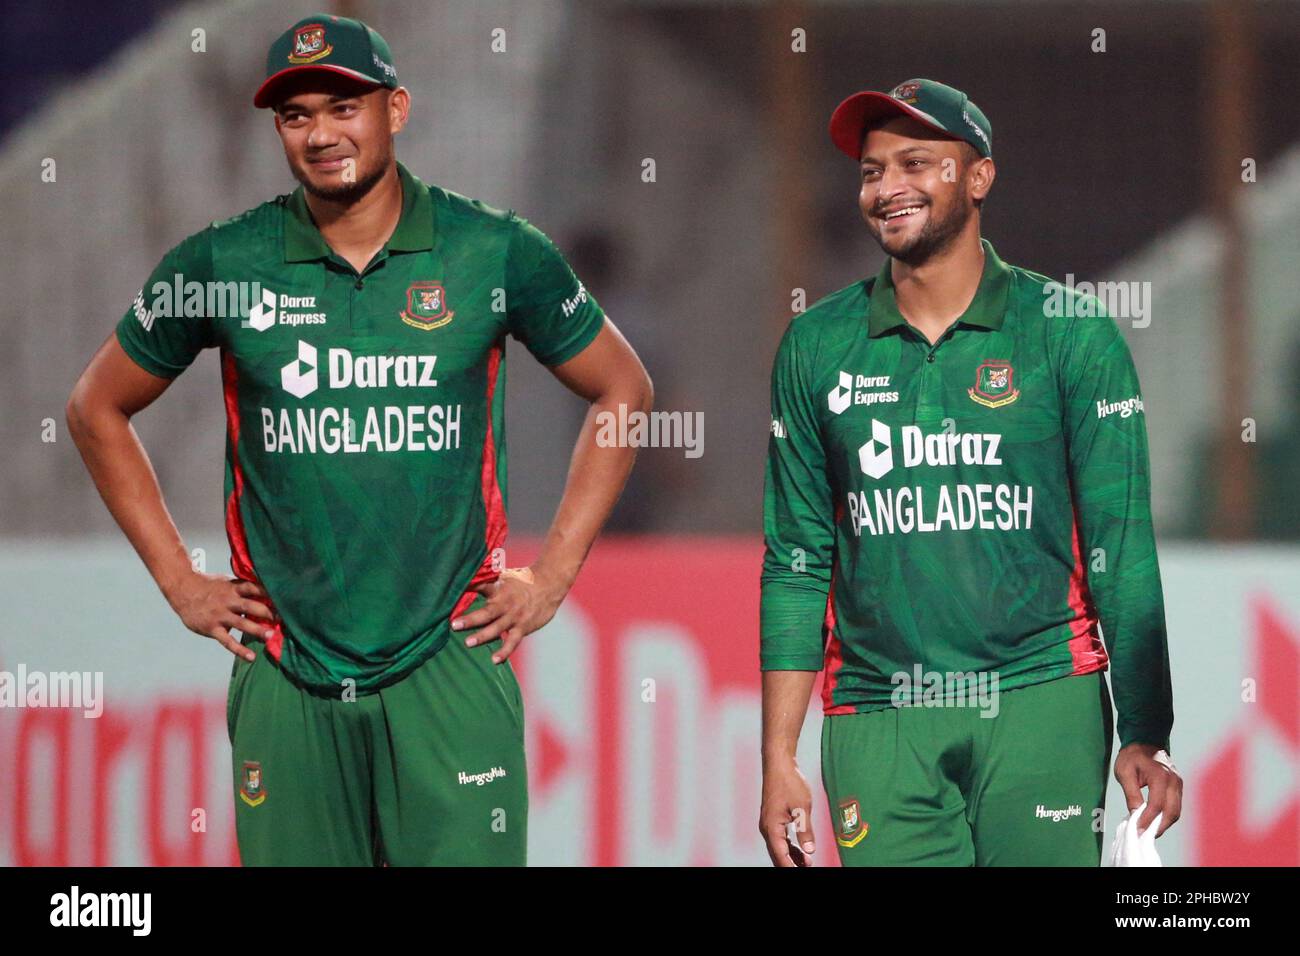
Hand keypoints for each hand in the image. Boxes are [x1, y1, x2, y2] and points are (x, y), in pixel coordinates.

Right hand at [165, 571, 274, 661]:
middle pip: (251, 605)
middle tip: (284, 618)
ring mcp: (220, 615)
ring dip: (258, 630)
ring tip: (271, 636)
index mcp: (234, 588)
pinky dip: (239, 650)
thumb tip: (265, 591)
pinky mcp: (212, 628)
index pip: (255, 588)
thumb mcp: (227, 581)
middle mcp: (228, 601)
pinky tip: (251, 657)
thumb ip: (243, 588)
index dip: (269, 592)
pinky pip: (227, 641)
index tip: (285, 597)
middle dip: (268, 612)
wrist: (182, 590)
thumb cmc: (209, 586)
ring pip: (242, 623)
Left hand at [451, 566, 565, 663]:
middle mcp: (505, 603)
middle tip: (454, 625)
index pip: (482, 586)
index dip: (469, 588)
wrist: (549, 585)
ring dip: (483, 636)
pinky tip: (495, 660)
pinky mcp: (523, 627)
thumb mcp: (504, 577)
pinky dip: (504, 651)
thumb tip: (466, 579)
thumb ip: (486, 582)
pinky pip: (513, 641)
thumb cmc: (523, 581)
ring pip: (497, 628)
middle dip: (470, 619)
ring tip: (468, 643)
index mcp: (499, 589)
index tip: (455, 590)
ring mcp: (514, 617)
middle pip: (487, 612)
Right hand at [759, 757, 816, 866]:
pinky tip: (800, 849)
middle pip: (778, 854)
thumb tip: (809, 850)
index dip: (791, 867)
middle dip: (791, 864)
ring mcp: (769, 823)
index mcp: (772, 827)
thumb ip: (805, 831)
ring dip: (791, 856)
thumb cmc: (789, 782)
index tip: (803, 871)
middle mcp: (767, 827)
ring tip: (807, 863)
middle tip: (808, 868)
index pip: (781, 856)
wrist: (779, 764)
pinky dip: (790, 846)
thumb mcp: (802, 808)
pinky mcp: (773, 818)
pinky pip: (780, 838)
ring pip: (779, 847)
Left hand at [1114, 743, 1182, 836]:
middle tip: (1145, 835)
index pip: (1156, 805)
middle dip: (1159, 827)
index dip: (1148, 820)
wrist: (1145, 742)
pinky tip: (1154, 821)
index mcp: (1160, 776)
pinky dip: (1166, 816)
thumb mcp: (1124, 773)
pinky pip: (1175, 806)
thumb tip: (1135, 814)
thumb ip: (1131, 794)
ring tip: (1148, 830)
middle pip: (1172, 812)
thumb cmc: (1132, 756)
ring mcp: (1178, 784)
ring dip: (1163, 823)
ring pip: (1176, 811)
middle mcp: (1174, 781)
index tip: (1138, 830)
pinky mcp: (1178, 787)